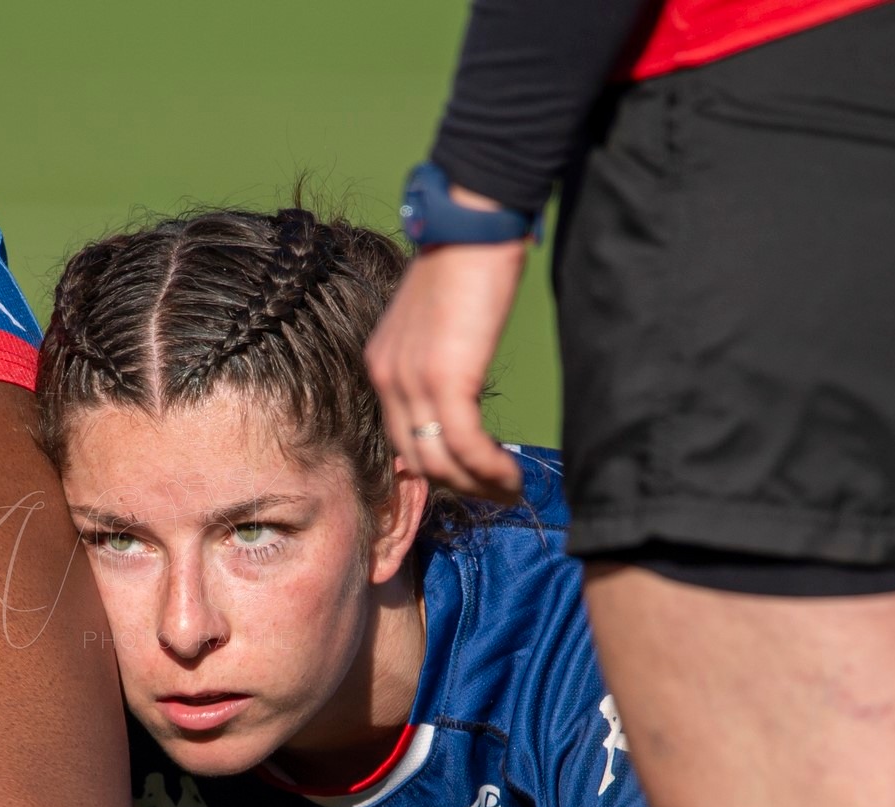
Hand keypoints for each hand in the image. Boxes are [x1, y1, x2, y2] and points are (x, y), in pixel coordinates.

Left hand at [365, 238, 527, 501]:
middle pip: (417, 458)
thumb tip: (461, 381)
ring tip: (511, 491)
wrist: (472, 224)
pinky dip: (490, 469)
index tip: (472, 477)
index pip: (402, 435)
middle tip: (497, 494)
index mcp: (382, 364)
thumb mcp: (438, 319)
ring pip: (439, 461)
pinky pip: (465, 446)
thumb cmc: (466, 262)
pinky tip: (512, 475)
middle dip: (459, 485)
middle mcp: (387, 378)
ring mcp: (411, 381)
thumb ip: (438, 355)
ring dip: (478, 485)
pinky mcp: (445, 379)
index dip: (438, 465)